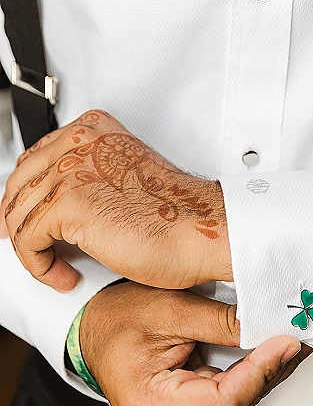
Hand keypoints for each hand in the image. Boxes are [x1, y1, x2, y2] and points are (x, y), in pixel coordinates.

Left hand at [1, 110, 231, 291]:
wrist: (201, 229)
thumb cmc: (175, 215)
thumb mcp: (121, 181)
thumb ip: (85, 181)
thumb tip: (46, 209)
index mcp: (93, 130)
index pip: (34, 159)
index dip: (25, 197)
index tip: (25, 223)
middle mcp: (79, 141)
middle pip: (19, 185)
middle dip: (17, 224)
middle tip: (30, 250)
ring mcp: (71, 168)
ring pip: (18, 215)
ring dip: (33, 252)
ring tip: (58, 269)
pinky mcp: (68, 202)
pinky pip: (27, 240)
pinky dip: (40, 267)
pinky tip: (63, 276)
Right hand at [79, 282, 306, 405]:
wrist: (91, 329)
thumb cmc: (118, 317)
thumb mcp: (168, 309)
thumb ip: (220, 322)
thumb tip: (270, 326)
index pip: (225, 401)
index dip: (262, 372)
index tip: (289, 342)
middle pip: (236, 403)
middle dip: (273, 368)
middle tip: (305, 332)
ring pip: (239, 400)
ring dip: (269, 369)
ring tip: (296, 335)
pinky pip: (231, 394)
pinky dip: (254, 370)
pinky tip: (275, 349)